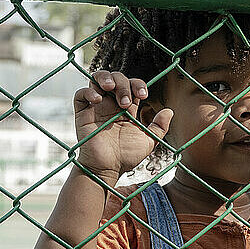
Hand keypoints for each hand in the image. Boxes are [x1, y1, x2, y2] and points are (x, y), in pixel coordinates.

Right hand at [73, 70, 173, 185]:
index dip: (137, 84)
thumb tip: (169, 111)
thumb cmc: (126, 158)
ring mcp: (96, 108)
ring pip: (96, 80)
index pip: (131, 85)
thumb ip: (159, 127)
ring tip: (110, 87)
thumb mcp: (148, 142)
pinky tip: (97, 100)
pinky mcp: (82, 114)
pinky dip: (88, 92)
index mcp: (127, 108)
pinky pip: (80, 95)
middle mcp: (111, 105)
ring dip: (105, 78)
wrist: (108, 170)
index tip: (143, 96)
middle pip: (116, 78)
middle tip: (126, 102)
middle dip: (123, 83)